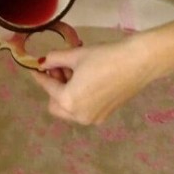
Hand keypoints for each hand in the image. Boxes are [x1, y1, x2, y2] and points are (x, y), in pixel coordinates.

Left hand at [30, 36, 159, 124]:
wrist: (138, 63)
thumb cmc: (104, 57)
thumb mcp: (75, 55)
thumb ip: (54, 60)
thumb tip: (42, 63)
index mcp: (68, 101)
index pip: (48, 88)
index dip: (40, 76)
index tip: (35, 69)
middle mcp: (79, 116)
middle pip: (56, 106)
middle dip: (54, 88)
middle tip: (60, 69)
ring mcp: (93, 118)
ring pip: (70, 109)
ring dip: (67, 93)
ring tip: (75, 72)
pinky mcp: (105, 115)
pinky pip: (84, 109)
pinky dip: (80, 98)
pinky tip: (87, 80)